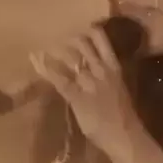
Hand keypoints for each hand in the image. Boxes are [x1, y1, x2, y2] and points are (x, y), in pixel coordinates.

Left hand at [30, 27, 140, 153]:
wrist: (123, 134)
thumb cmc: (124, 114)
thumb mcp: (118, 88)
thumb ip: (105, 76)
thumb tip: (91, 69)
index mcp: (114, 67)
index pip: (102, 40)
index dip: (91, 31)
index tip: (84, 28)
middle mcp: (102, 70)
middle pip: (83, 45)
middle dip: (71, 40)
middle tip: (61, 40)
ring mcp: (89, 82)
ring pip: (70, 58)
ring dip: (57, 51)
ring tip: (46, 48)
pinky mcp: (77, 96)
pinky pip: (60, 80)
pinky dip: (48, 70)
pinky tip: (39, 63)